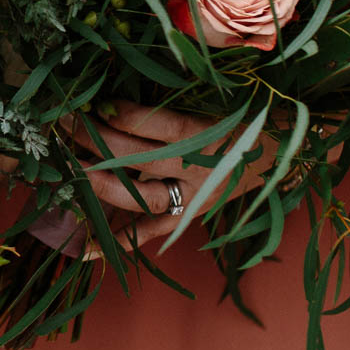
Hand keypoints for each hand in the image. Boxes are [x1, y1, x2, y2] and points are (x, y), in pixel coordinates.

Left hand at [69, 102, 273, 250]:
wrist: (285, 152)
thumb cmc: (244, 118)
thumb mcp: (214, 103)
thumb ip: (169, 104)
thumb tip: (114, 99)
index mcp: (204, 135)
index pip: (153, 126)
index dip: (119, 116)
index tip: (92, 104)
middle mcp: (197, 169)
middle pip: (137, 159)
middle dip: (96, 142)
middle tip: (64, 126)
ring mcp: (193, 197)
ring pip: (142, 198)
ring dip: (102, 185)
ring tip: (72, 170)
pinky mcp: (192, 215)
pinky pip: (156, 231)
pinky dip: (124, 241)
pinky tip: (88, 250)